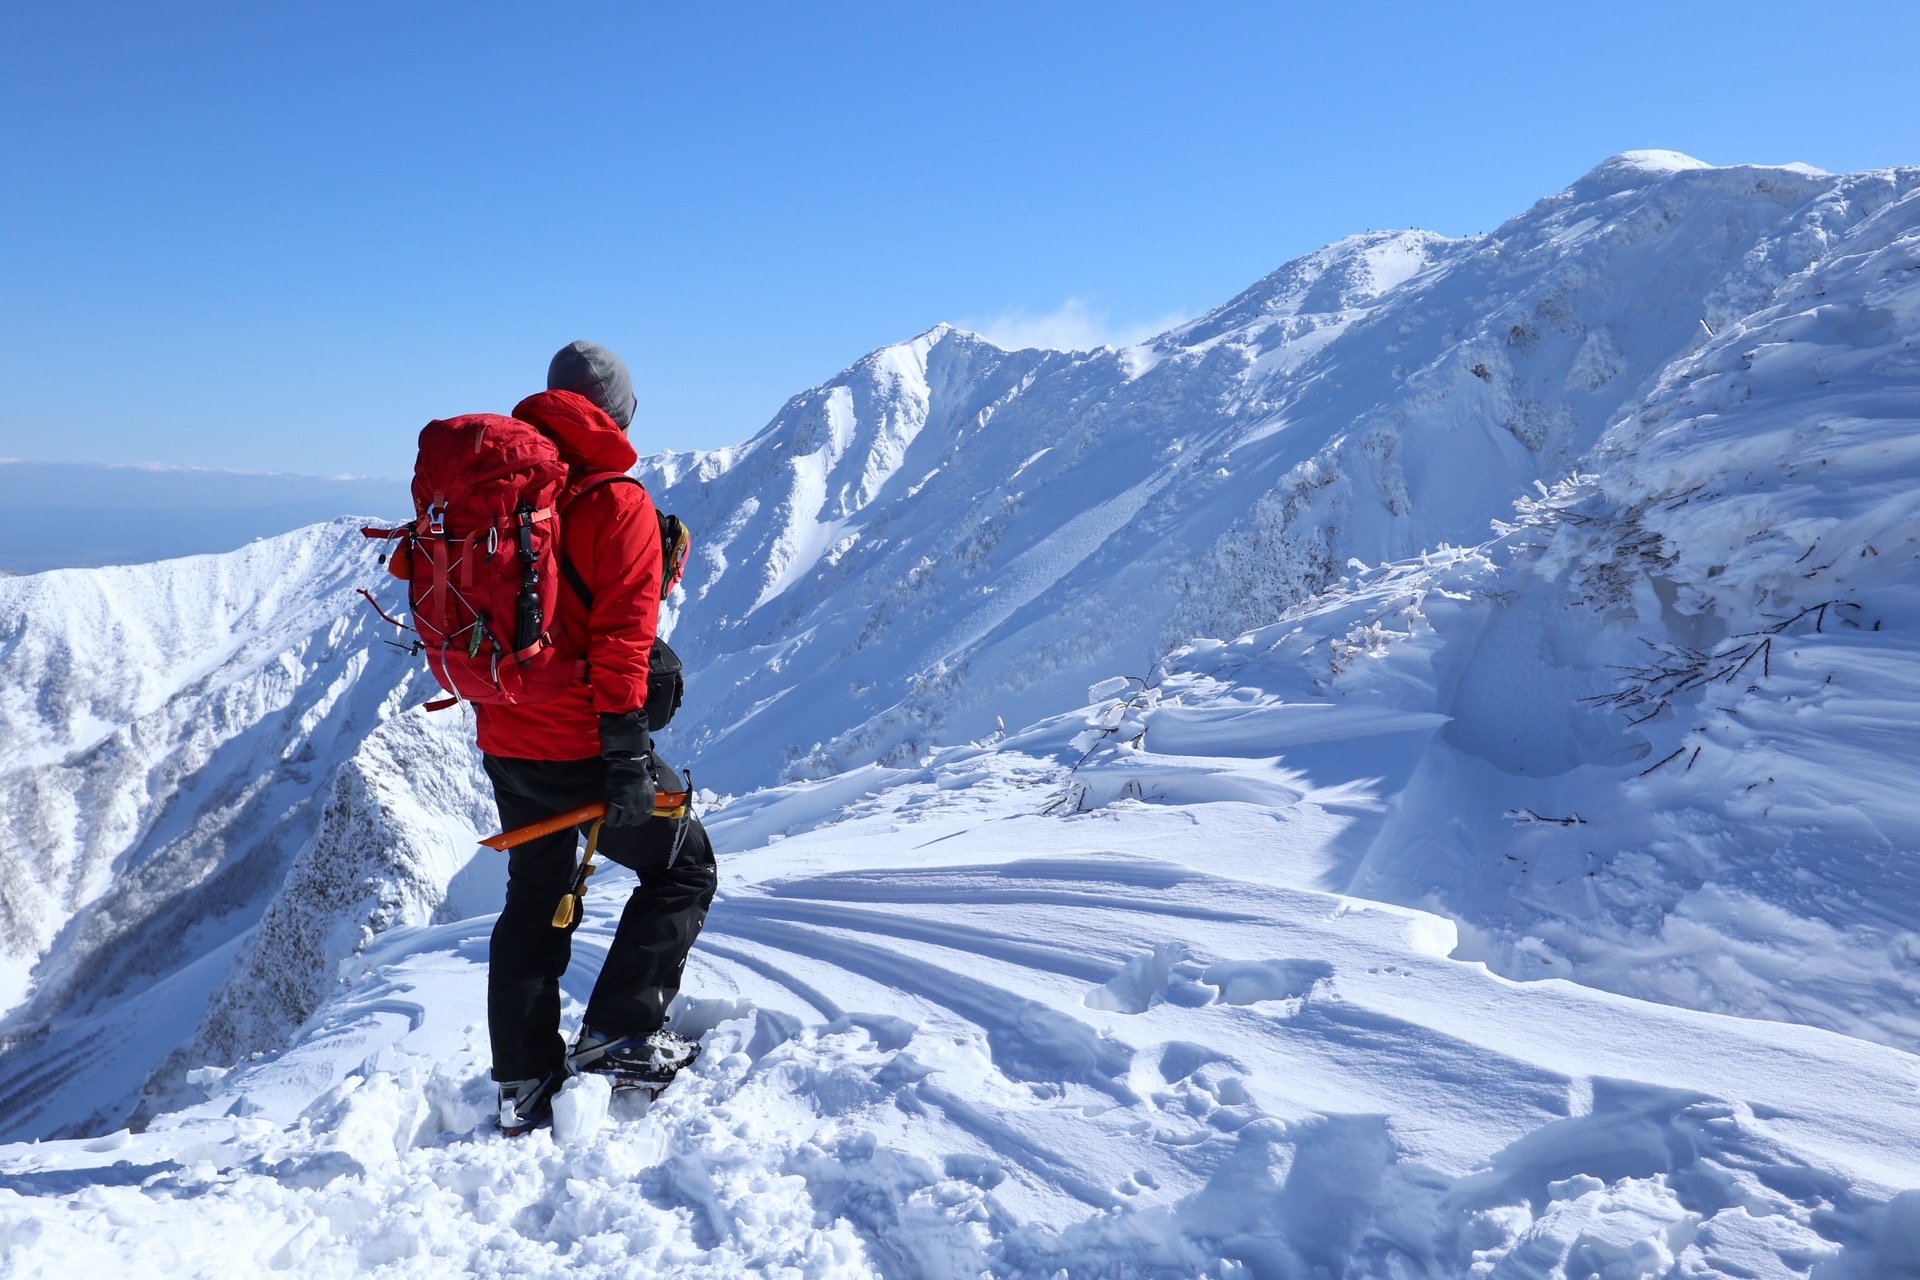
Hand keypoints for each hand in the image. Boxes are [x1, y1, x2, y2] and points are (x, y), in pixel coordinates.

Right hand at [600, 710, 654, 826]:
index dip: (632, 816)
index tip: (626, 813)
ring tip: (611, 811)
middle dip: (624, 818)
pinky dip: (608, 817)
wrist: (628, 764)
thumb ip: (643, 799)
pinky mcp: (617, 804)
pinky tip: (606, 811)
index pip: (641, 819)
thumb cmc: (636, 773)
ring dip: (615, 818)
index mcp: (649, 804)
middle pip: (631, 822)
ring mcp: (629, 807)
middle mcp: (640, 808)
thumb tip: (638, 807)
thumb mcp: (645, 788)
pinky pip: (611, 817)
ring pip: (620, 822)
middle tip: (617, 812)